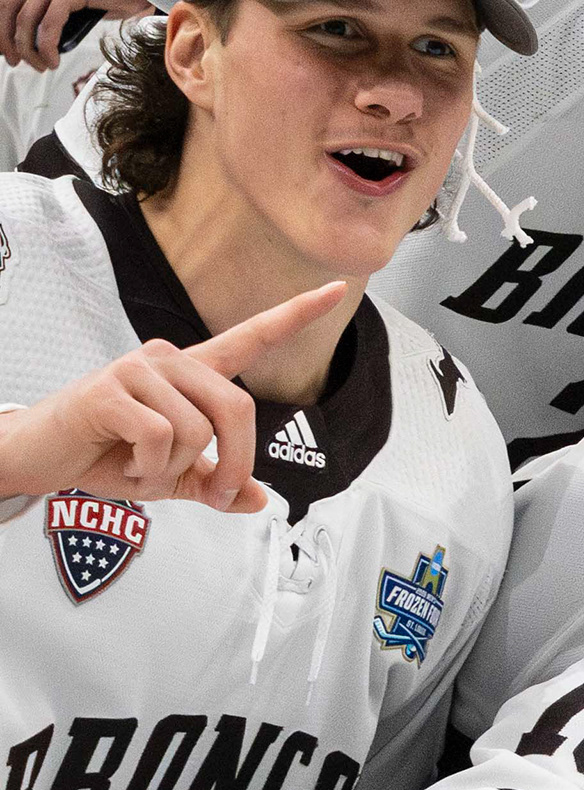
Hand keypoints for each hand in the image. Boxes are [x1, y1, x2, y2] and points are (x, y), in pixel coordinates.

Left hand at [0, 0, 149, 70]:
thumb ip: (62, 8)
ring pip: (25, 19)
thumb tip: (50, 38)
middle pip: (6, 7)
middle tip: (13, 60)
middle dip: (5, 38)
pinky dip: (47, 46)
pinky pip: (48, 23)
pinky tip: (53, 59)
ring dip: (28, 49)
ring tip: (40, 65)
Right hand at [0, 282, 348, 512]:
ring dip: (174, 468)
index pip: (251, 338)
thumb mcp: (172, 477)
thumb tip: (262, 500)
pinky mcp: (109, 388)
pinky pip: (159, 435)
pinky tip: (124, 464)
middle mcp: (169, 360)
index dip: (295, 315)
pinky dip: (149, 467)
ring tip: (142, 467)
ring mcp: (137, 368)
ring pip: (196, 429)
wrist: (39, 458)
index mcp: (193, 374)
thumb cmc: (107, 456)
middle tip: (219, 493)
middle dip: (236, 463)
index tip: (338, 288)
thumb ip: (215, 484)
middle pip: (237, 409)